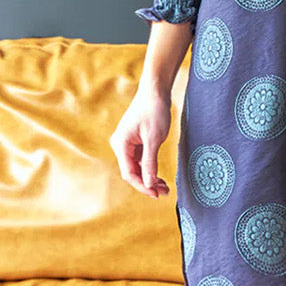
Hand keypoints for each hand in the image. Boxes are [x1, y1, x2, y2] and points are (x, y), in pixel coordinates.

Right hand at [109, 82, 172, 198]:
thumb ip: (150, 163)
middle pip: (132, 172)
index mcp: (121, 144)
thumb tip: (148, 184)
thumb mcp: (154, 139)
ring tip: (165, 187)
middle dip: (147, 183)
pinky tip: (159, 176)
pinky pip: (140, 159)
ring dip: (149, 177)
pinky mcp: (135, 141)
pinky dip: (149, 168)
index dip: (142, 186)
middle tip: (164, 192)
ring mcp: (127, 143)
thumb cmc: (154, 111)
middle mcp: (120, 145)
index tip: (156, 194)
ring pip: (136, 167)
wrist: (155, 91)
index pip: (129, 173)